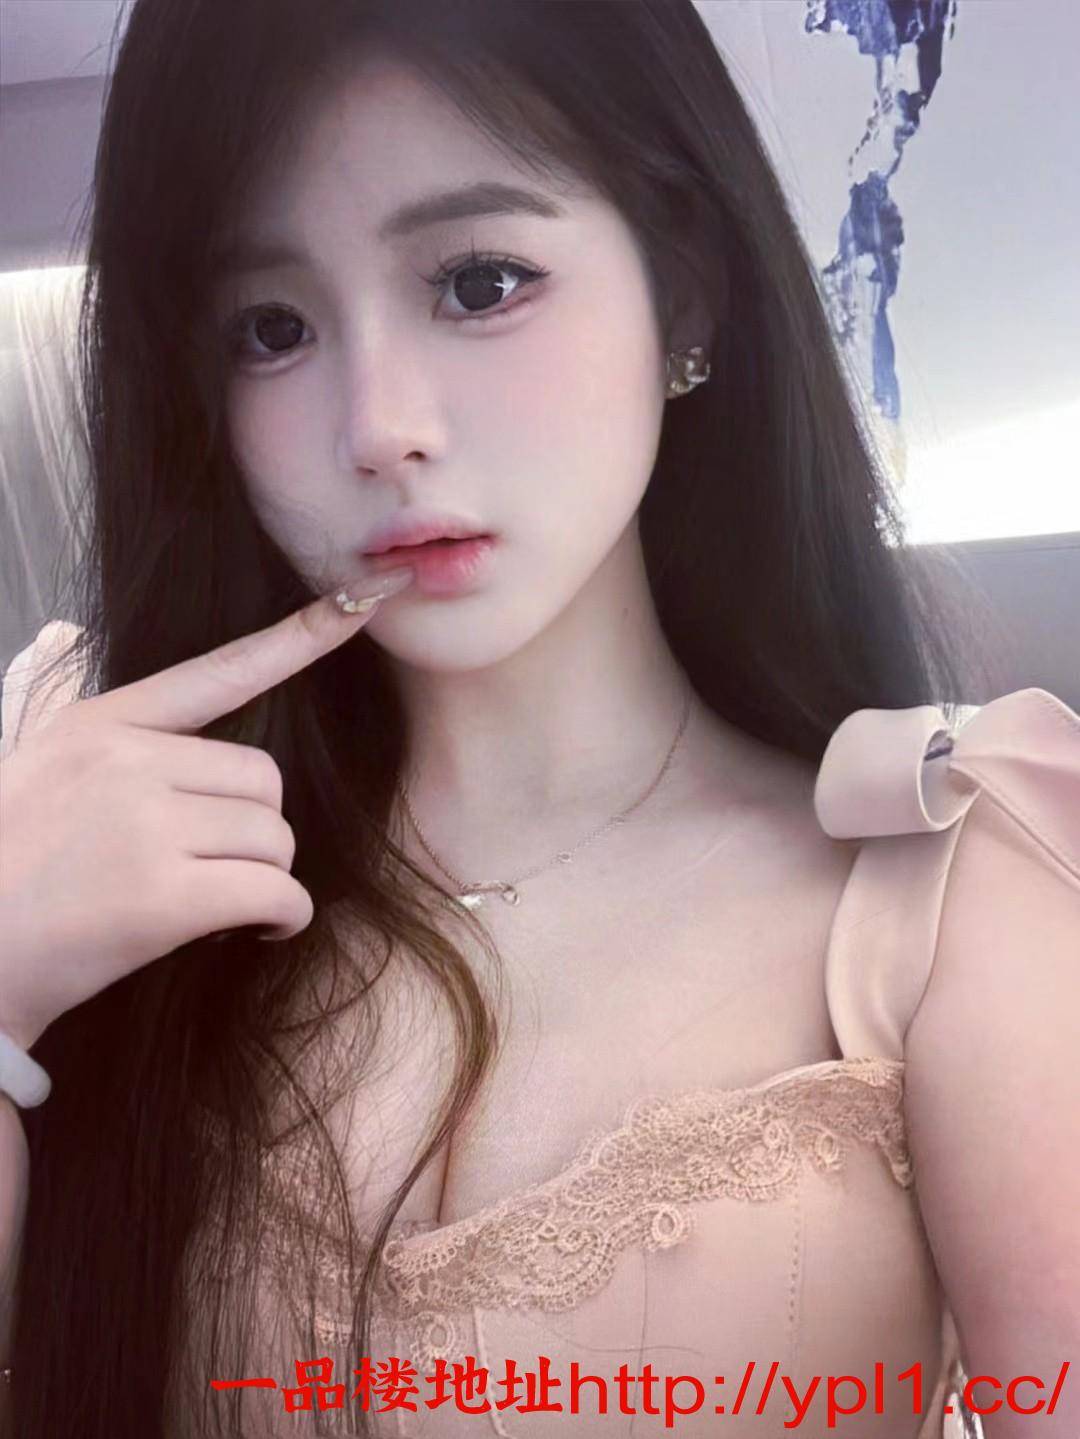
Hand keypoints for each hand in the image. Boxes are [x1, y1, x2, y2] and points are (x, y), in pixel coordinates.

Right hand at [0, 569, 414, 1050]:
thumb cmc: (11, 873)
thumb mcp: (46, 770)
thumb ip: (117, 744)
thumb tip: (199, 749)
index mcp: (100, 724)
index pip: (219, 671)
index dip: (298, 639)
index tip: (359, 602)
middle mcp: (127, 760)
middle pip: (264, 779)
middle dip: (256, 829)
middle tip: (212, 868)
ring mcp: (145, 824)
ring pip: (276, 836)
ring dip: (267, 876)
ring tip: (217, 905)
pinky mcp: (163, 896)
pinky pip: (275, 891)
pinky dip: (284, 917)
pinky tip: (261, 931)